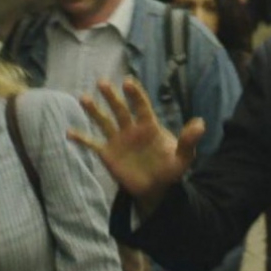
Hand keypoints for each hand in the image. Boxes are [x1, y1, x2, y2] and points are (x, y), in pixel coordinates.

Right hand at [68, 79, 205, 213]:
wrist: (156, 189)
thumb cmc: (170, 169)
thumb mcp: (183, 157)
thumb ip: (189, 141)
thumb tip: (201, 123)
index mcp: (149, 126)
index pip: (141, 107)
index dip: (136, 95)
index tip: (128, 82)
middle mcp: (131, 129)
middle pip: (120, 109)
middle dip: (112, 96)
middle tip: (103, 82)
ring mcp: (118, 140)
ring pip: (104, 121)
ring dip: (94, 111)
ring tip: (84, 98)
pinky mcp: (108, 154)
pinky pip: (92, 144)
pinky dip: (81, 139)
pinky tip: (69, 132)